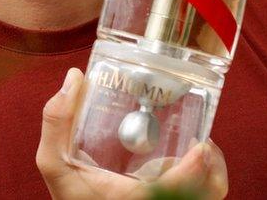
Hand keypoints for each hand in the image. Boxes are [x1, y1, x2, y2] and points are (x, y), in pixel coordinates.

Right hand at [35, 68, 227, 198]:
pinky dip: (198, 180)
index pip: (183, 187)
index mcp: (137, 198)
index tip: (200, 144)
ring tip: (194, 147)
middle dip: (212, 163)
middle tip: (199, 139)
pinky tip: (178, 162)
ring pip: (208, 193)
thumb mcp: (54, 163)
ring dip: (208, 170)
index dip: (198, 166)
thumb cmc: (72, 197)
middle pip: (209, 191)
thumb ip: (58, 122)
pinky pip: (196, 196)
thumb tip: (75, 78)